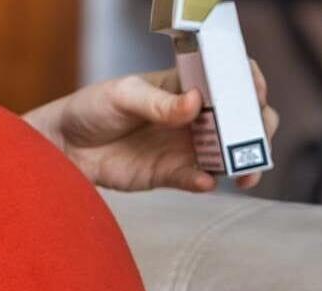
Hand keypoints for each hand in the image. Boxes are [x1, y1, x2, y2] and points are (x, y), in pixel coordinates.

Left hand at [23, 62, 278, 192]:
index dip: (249, 85)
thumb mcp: (122, 96)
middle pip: (241, 119)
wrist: (65, 146)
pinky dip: (206, 181)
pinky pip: (198, 179)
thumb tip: (194, 103)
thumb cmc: (92, 108)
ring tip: (244, 171)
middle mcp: (193, 116)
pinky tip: (206, 181)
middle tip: (254, 137)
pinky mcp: (170, 174)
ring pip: (228, 153)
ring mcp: (184, 146)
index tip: (253, 95)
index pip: (230, 79)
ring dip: (242, 161)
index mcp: (185, 85)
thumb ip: (157, 102)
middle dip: (257, 128)